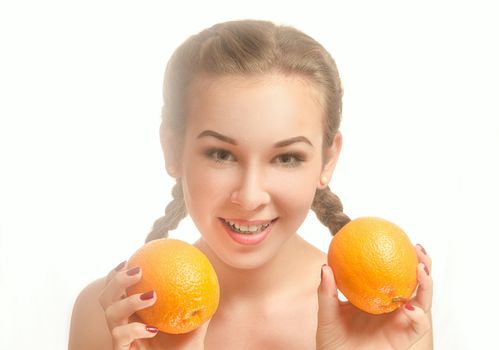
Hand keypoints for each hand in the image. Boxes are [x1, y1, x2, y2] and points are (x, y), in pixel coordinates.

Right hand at [98, 262, 208, 349]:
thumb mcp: (194, 327)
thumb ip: (199, 307)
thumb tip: (211, 284)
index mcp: (135, 313)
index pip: (119, 289)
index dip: (119, 273)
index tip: (132, 259)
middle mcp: (123, 323)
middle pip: (106, 296)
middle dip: (116, 280)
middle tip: (137, 271)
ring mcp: (120, 338)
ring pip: (109, 313)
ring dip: (128, 300)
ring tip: (151, 296)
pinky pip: (119, 336)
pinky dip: (133, 329)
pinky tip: (152, 328)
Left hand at [316, 244, 432, 349]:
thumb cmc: (332, 339)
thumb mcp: (327, 313)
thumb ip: (326, 291)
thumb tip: (325, 266)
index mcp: (377, 297)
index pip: (394, 272)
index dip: (401, 256)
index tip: (399, 238)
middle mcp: (393, 307)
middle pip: (416, 283)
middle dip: (423, 264)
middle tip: (418, 249)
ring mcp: (400, 322)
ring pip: (424, 301)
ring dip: (427, 284)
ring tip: (420, 269)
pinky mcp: (404, 338)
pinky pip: (419, 325)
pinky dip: (418, 314)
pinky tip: (408, 305)